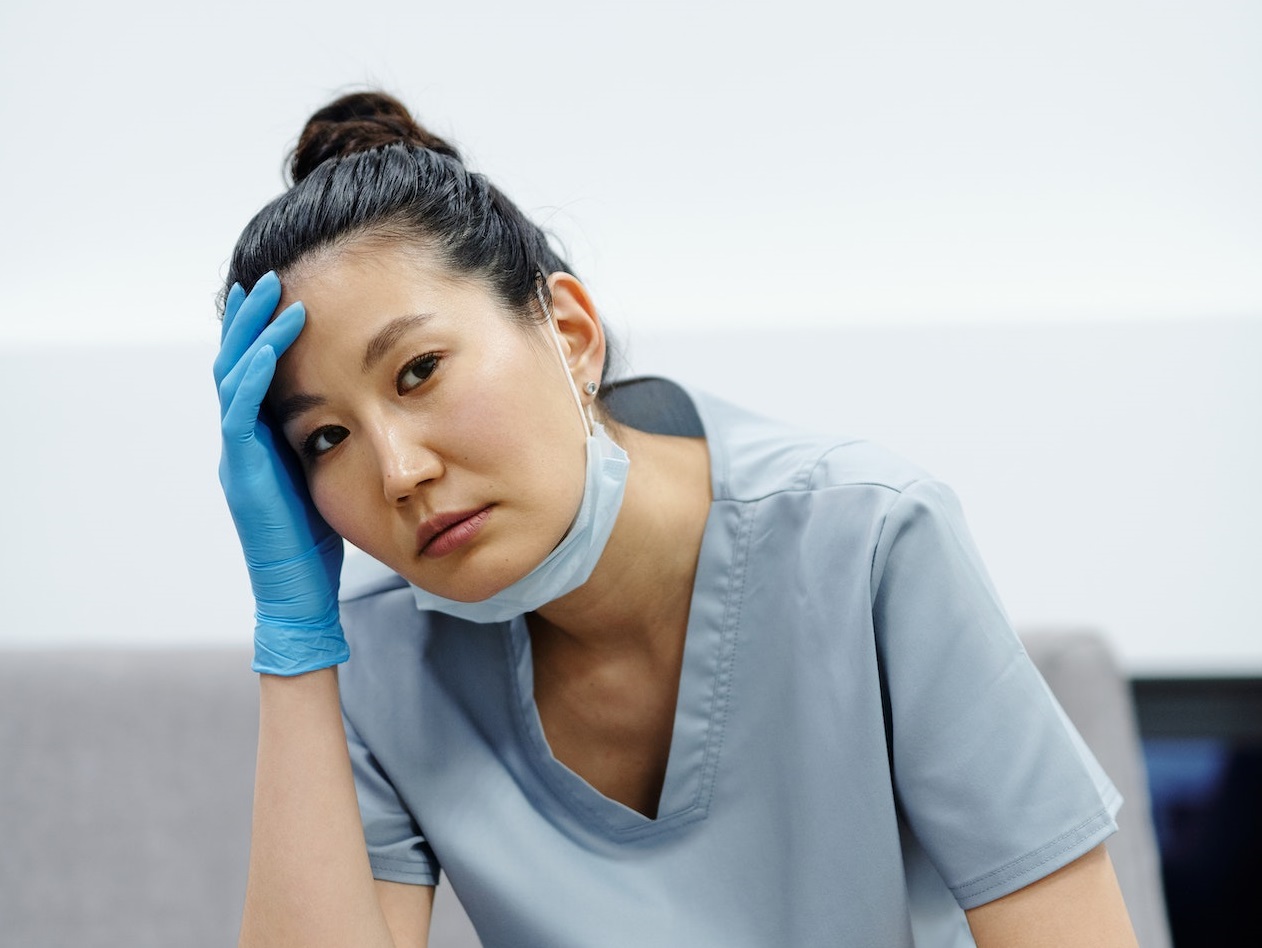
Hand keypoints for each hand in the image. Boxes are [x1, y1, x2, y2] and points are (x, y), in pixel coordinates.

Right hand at [214, 271, 348, 675]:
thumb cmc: (316, 543)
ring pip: (231, 378)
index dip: (262, 332)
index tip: (279, 292)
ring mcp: (237, 457)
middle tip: (267, 275)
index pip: (255, 373)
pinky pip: (240, 415)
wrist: (299, 594)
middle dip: (249, 318)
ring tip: (268, 293)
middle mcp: (242, 442)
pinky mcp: (244, 475)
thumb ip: (326, 443)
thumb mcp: (324, 477)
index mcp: (260, 440)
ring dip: (249, 333)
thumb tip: (355, 410)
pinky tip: (267, 348)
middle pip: (235, 363)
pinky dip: (251, 378)